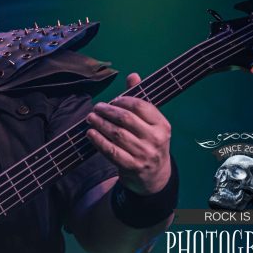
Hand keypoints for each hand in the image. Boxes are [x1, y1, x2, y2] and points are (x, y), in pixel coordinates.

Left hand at [86, 73, 171, 194]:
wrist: (155, 177)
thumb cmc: (149, 143)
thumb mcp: (151, 124)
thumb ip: (140, 101)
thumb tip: (133, 76)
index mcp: (162, 125)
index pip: (140, 106)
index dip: (123, 100)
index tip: (112, 100)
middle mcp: (155, 139)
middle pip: (126, 119)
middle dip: (107, 110)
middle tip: (96, 107)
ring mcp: (144, 154)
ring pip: (116, 134)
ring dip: (100, 123)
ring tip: (90, 117)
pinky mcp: (132, 167)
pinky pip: (111, 151)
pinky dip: (98, 141)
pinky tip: (90, 133)